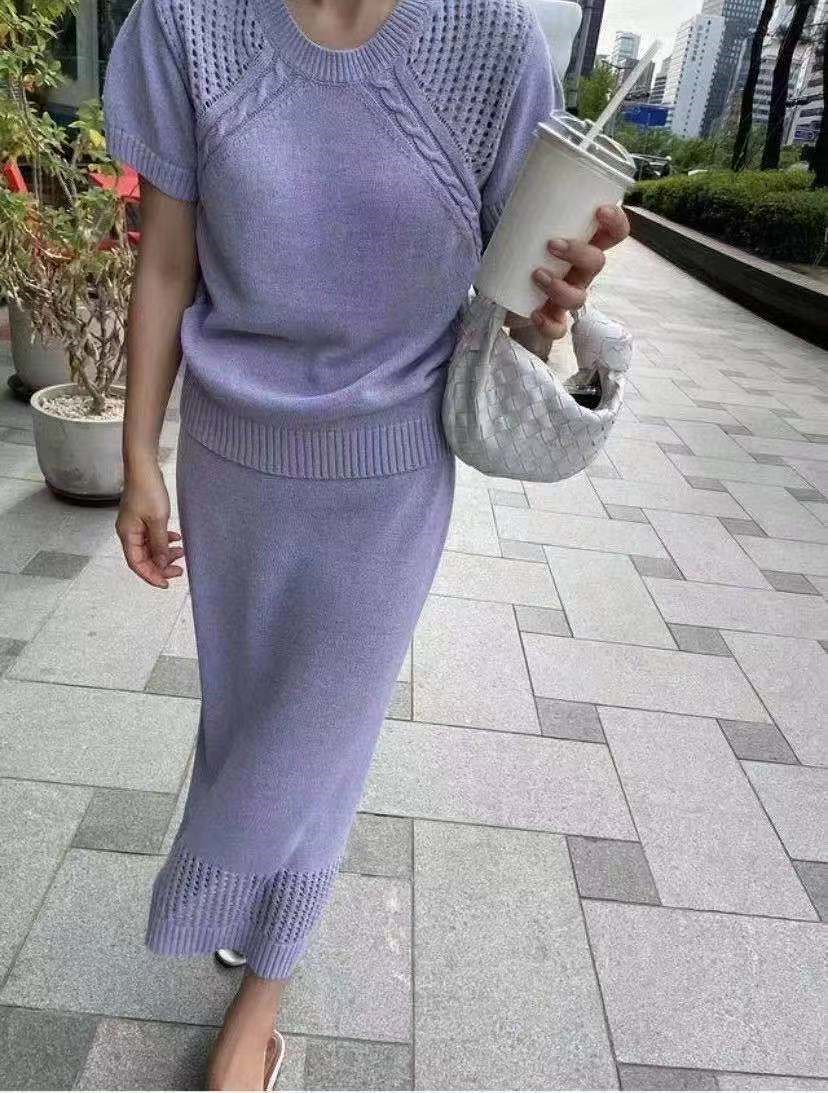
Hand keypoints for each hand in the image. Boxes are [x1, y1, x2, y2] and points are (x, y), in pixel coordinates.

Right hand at [116, 460, 183, 588]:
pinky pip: (152, 535)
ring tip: (182, 552)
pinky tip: (176, 538)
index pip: (137, 564)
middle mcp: (128, 532)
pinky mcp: (141, 517)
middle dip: (161, 566)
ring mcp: (134, 525)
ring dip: (165, 552)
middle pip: (143, 557)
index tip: (166, 583)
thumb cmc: (147, 490)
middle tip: (179, 570)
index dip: (151, 576)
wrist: (143, 467)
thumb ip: (159, 544)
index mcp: (127, 535)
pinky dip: (164, 540)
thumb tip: (161, 564)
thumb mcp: (157, 520)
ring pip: (150, 547)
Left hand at [509, 205, 630, 344]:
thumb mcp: (525, 223)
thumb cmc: (518, 250)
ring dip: (561, 286)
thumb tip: (525, 172)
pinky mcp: (550, 319)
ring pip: (580, 298)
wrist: (497, 288)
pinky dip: (549, 322)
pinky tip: (535, 311)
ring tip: (536, 274)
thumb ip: (528, 202)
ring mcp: (566, 297)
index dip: (616, 222)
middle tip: (552, 243)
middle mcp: (580, 272)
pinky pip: (558, 328)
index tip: (600, 210)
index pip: (614, 234)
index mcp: (582, 244)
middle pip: (598, 264)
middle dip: (580, 252)